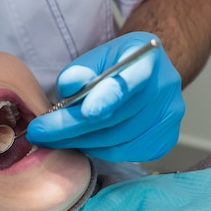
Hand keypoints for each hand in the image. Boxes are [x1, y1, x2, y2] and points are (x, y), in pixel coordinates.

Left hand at [26, 32, 184, 161]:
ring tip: (56, 138)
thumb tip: (69, 86)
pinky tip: (84, 143)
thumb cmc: (114, 65)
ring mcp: (170, 114)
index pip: (131, 80)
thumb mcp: (94, 58)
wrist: (146, 73)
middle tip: (40, 133)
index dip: (110, 98)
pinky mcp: (166, 138)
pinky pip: (128, 153)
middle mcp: (165, 86)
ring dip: (82, 142)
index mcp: (147, 57)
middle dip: (72, 128)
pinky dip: (101, 151)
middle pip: (117, 117)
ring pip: (119, 140)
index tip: (87, 113)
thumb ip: (78, 71)